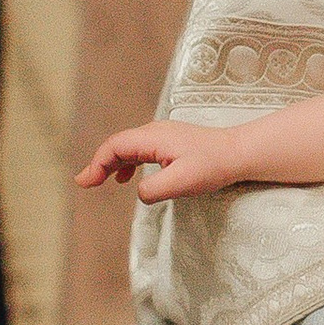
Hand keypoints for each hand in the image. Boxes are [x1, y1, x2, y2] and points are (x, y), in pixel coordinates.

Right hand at [76, 120, 233, 198]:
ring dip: (112, 162)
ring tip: (99, 181)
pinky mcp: (170, 143)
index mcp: (153, 138)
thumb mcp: (181, 183)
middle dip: (99, 163)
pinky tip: (127, 178)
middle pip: (118, 144)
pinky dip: (127, 162)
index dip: (98, 163)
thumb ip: (154, 189)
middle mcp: (154, 132)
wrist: (239, 153)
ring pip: (128, 146)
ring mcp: (163, 136)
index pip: (116, 146)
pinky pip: (140, 150)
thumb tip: (137, 192)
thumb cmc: (213, 166)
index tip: (87, 182)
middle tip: (84, 183)